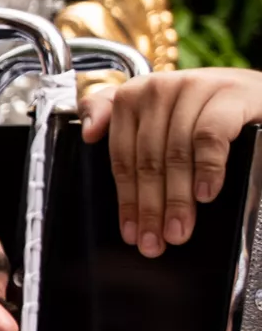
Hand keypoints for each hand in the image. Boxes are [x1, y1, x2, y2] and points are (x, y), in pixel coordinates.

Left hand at [82, 68, 261, 254]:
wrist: (258, 93)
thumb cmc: (206, 110)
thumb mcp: (162, 117)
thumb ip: (121, 123)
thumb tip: (87, 132)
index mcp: (134, 96)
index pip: (122, 157)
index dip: (126, 200)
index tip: (130, 232)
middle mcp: (159, 89)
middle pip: (147, 160)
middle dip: (150, 208)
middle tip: (154, 241)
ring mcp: (194, 89)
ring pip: (176, 154)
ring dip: (178, 199)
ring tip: (179, 230)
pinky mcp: (229, 96)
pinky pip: (210, 138)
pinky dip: (207, 169)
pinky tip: (206, 194)